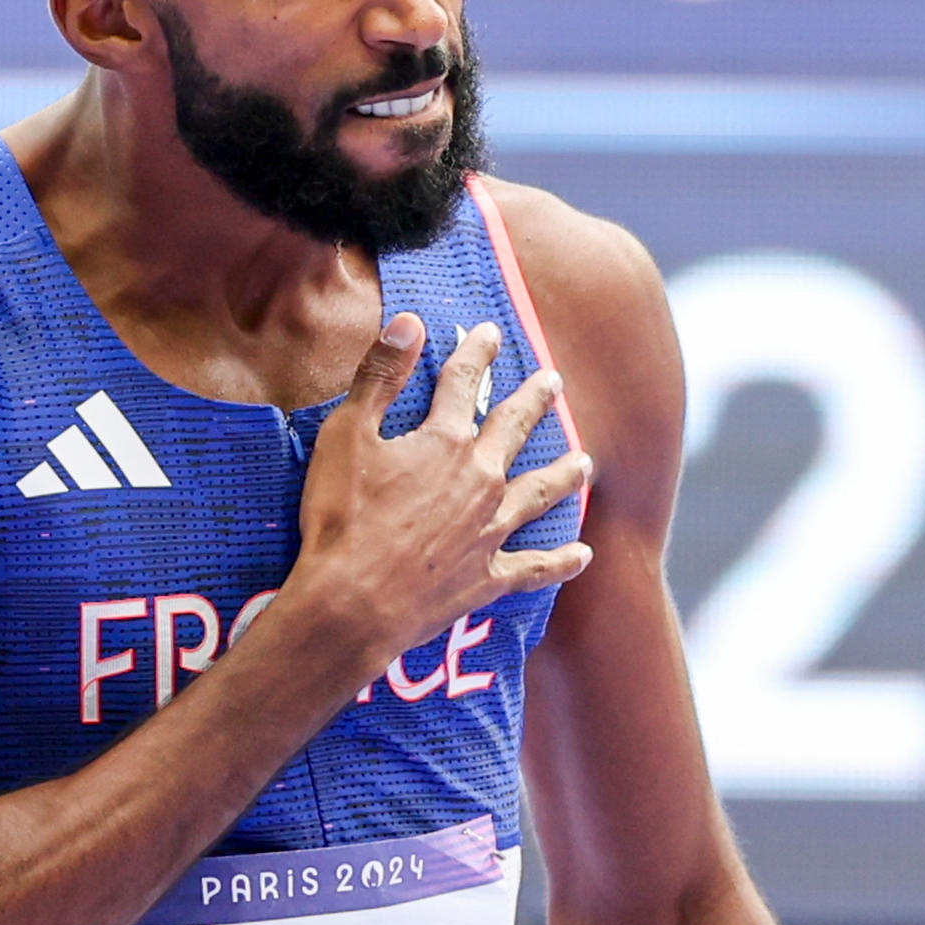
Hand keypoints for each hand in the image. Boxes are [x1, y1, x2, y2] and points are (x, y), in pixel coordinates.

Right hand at [281, 312, 593, 672]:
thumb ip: (379, 377)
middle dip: (533, 401)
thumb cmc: (342, 518)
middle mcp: (480, 481)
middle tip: (552, 380)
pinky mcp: (489, 577)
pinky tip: (583, 555)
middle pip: (514, 430)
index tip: (490, 333)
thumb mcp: (346, 436)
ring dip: (562, 474)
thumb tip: (409, 322)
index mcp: (445, 442)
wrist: (353, 602)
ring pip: (539, 493)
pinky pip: (535, 566)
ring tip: (583, 460)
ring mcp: (490, 531)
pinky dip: (561, 562)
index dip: (476, 353)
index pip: (463, 384)